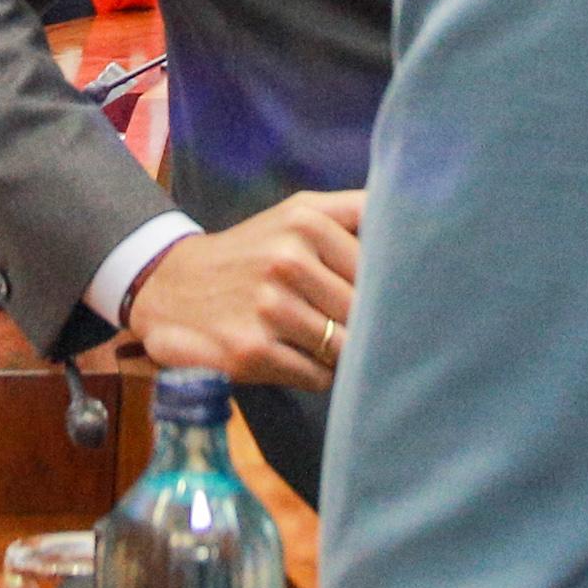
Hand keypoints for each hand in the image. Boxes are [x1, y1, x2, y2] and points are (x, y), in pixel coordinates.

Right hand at [122, 192, 362, 391]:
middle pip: (365, 311)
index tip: (384, 298)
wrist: (171, 286)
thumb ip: (357, 210)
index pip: (380, 269)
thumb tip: (416, 224)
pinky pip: (319, 377)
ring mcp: (270, 308)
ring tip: (317, 338)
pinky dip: (316, 374)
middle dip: (366, 324)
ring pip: (346, 347)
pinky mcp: (253, 352)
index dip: (386, 289)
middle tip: (348, 323)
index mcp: (305, 222)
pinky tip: (296, 357)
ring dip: (340, 352)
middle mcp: (287, 260)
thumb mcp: (298, 212)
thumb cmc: (253, 251)